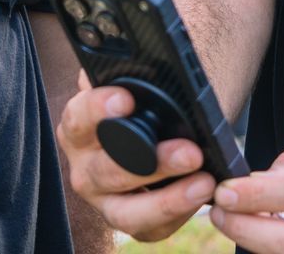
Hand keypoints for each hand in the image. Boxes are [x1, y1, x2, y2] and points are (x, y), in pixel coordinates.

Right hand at [56, 71, 214, 240]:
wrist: (161, 129)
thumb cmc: (147, 102)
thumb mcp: (139, 83)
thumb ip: (135, 73)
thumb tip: (147, 55)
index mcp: (79, 127)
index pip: (78, 118)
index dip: (98, 108)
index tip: (126, 98)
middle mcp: (85, 167)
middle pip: (106, 171)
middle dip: (149, 163)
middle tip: (189, 151)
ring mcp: (105, 199)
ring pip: (125, 211)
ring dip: (167, 199)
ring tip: (204, 182)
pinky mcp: (131, 220)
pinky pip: (150, 228)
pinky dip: (178, 214)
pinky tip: (204, 195)